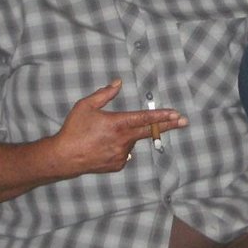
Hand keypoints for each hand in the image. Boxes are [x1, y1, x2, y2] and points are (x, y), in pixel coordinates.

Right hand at [53, 79, 187, 174]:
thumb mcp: (85, 106)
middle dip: (169, 125)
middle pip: (150, 131)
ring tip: (102, 136)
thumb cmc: (73, 129)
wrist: (64, 157)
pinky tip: (103, 147)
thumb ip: (104, 94)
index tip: (176, 113)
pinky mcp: (118, 165)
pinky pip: (124, 153)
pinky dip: (119, 148)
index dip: (161, 115)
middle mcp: (123, 140)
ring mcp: (122, 154)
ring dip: (126, 137)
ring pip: (132, 141)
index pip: (144, 118)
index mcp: (117, 123)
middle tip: (184, 121)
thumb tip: (118, 83)